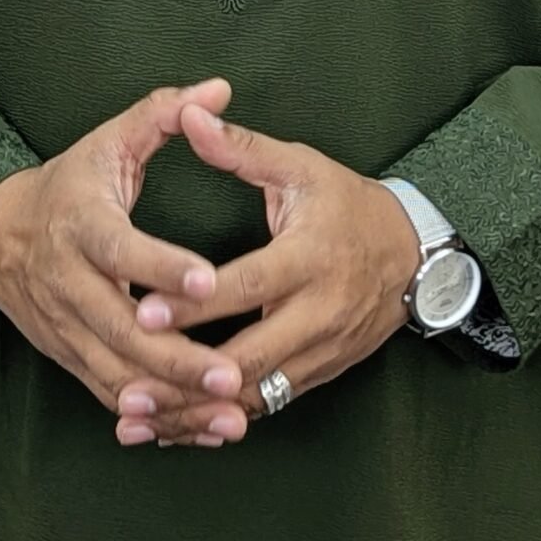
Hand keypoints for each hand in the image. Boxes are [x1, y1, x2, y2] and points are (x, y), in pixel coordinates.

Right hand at [0, 78, 255, 445]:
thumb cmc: (70, 183)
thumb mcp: (109, 140)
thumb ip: (164, 113)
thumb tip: (220, 89)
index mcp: (80, 224)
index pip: (121, 249)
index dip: (161, 265)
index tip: (209, 278)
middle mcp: (66, 282)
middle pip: (120, 329)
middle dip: (177, 358)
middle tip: (232, 374)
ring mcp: (65, 327)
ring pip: (118, 375)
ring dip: (173, 402)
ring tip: (231, 414)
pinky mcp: (69, 357)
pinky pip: (112, 395)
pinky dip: (155, 418)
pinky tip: (202, 429)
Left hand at [113, 102, 421, 446]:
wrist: (414, 256)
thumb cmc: (348, 205)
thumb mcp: (301, 167)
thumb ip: (241, 148)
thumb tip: (190, 114)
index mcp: (310, 257)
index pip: (247, 285)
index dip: (196, 304)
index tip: (145, 313)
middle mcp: (318, 312)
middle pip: (248, 357)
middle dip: (185, 375)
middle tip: (126, 381)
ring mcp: (320, 351)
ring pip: (252, 395)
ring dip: (193, 411)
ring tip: (134, 416)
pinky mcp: (318, 376)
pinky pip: (263, 406)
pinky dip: (216, 418)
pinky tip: (171, 426)